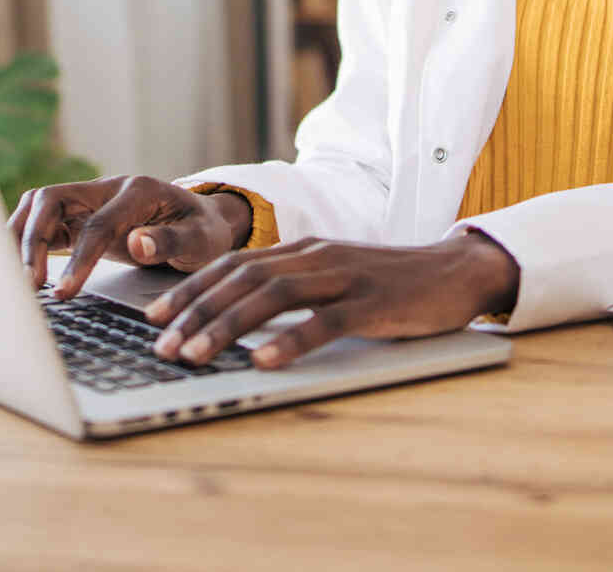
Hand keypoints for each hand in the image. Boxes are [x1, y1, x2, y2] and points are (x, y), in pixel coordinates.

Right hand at [6, 175, 251, 297]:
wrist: (203, 221)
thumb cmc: (203, 231)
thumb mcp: (201, 239)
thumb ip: (171, 241)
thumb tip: (137, 244)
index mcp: (138, 191)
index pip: (97, 224)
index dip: (78, 259)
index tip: (63, 292)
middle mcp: (106, 188)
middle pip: (51, 200)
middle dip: (33, 240)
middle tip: (27, 284)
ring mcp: (88, 200)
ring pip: (38, 207)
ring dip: (20, 237)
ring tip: (12, 279)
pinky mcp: (78, 217)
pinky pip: (42, 223)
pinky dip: (24, 242)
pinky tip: (16, 270)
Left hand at [143, 232, 519, 370]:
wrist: (456, 271)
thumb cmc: (390, 282)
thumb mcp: (335, 277)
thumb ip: (294, 288)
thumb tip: (240, 321)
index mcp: (303, 250)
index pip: (234, 264)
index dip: (192, 289)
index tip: (155, 317)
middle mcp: (317, 256)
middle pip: (243, 278)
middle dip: (196, 311)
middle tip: (161, 344)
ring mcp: (345, 278)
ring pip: (273, 296)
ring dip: (228, 326)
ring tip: (196, 355)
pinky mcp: (373, 304)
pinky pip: (324, 322)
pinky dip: (290, 341)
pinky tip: (263, 362)